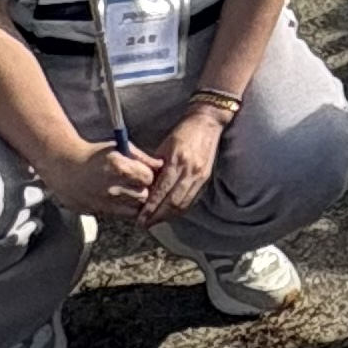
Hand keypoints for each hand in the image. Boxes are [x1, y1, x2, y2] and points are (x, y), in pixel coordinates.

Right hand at [43, 135, 159, 223]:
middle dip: (145, 190)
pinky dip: (124, 209)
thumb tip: (160, 164)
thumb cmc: (93, 155)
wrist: (66, 168)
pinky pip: (121, 215)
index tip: (145, 172)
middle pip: (143, 196)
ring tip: (130, 191)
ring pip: (134, 209)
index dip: (149, 174)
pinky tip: (120, 198)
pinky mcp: (98, 212)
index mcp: (119, 167)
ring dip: (136, 201)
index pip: (148, 177)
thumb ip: (141, 157)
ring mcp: (105, 202)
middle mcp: (112, 187)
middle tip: (139, 183)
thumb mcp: (119, 147)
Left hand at [139, 103, 226, 221]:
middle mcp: (190, 171)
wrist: (207, 122)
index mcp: (177, 161)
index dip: (149, 208)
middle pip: (172, 202)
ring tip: (155, 221)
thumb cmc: (182, 132)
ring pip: (183, 204)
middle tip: (144, 224)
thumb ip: (154, 167)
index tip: (139, 218)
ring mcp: (200, 175)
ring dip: (168, 216)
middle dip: (157, 217)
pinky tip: (171, 213)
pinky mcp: (206, 178)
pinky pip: (192, 200)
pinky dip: (180, 210)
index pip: (161, 191)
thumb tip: (142, 187)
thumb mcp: (164, 146)